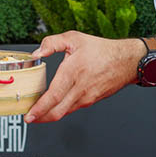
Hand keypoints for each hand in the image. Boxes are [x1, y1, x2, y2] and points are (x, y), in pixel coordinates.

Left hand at [24, 31, 139, 122]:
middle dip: (40, 118)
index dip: (39, 108)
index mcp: (73, 72)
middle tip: (28, 118)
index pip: (53, 96)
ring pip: (64, 112)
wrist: (127, 61)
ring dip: (50, 115)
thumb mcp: (74, 38)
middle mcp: (80, 89)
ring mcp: (86, 97)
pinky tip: (54, 105)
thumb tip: (36, 53)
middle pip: (57, 112)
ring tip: (38, 112)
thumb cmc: (102, 50)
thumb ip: (52, 43)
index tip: (29, 115)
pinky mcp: (91, 101)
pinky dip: (61, 110)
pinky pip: (73, 108)